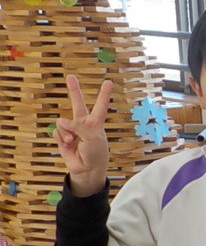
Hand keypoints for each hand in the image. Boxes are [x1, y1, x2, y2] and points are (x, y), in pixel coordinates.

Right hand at [54, 75, 112, 196]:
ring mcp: (72, 130)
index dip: (104, 94)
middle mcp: (83, 124)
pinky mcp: (63, 137)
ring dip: (66, 132)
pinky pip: (57, 132)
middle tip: (70, 76)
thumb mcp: (92, 137)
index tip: (108, 82)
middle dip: (74, 90)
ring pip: (62, 122)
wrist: (87, 169)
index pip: (100, 105)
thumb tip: (62, 120)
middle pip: (78, 104)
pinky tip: (68, 145)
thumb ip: (78, 125)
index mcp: (96, 123)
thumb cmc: (96, 153)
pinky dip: (61, 138)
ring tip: (74, 141)